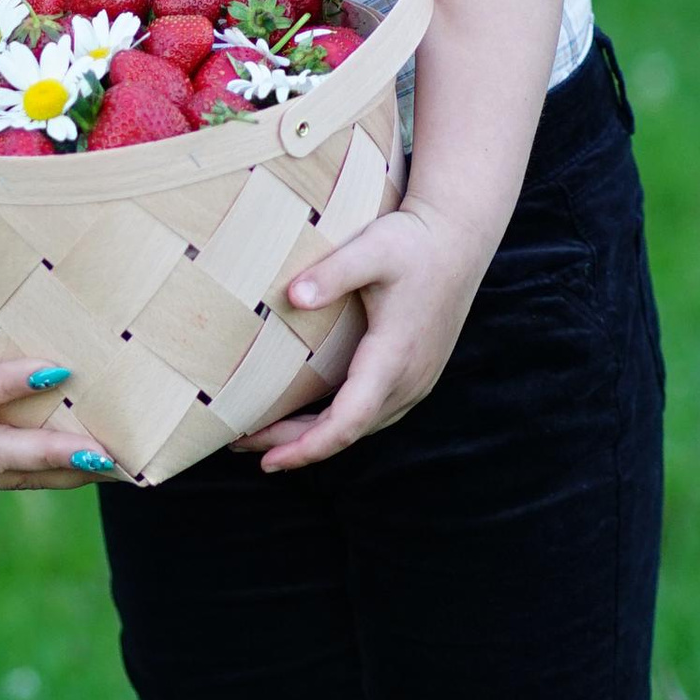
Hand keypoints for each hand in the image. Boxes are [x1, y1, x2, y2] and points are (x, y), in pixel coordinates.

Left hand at [251, 199, 489, 472]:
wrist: (459, 238)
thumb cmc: (413, 241)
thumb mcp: (372, 248)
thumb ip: (333, 273)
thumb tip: (292, 297)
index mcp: (395, 357)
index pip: (348, 421)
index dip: (308, 448)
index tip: (269, 462)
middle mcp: (410, 378)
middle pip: (348, 432)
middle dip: (296, 446)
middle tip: (241, 444)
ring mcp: (417, 380)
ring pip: (362, 426)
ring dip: (315, 437)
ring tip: (265, 437)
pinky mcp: (417, 373)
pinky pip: (373, 412)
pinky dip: (337, 423)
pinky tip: (309, 418)